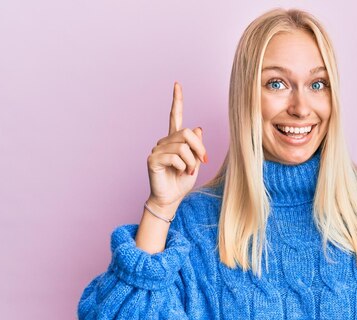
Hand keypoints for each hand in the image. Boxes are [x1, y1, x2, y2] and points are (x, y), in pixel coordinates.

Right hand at [146, 81, 207, 211]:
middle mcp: (164, 141)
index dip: (177, 100)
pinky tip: (178, 172)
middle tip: (203, 161)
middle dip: (199, 148)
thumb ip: (196, 146)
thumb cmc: (182, 181)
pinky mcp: (153, 159)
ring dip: (191, 161)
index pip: (176, 116)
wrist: (171, 199)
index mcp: (175, 140)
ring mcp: (157, 149)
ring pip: (183, 147)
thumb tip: (198, 128)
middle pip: (187, 133)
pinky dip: (183, 166)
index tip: (177, 84)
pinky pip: (175, 157)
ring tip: (188, 171)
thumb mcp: (196, 162)